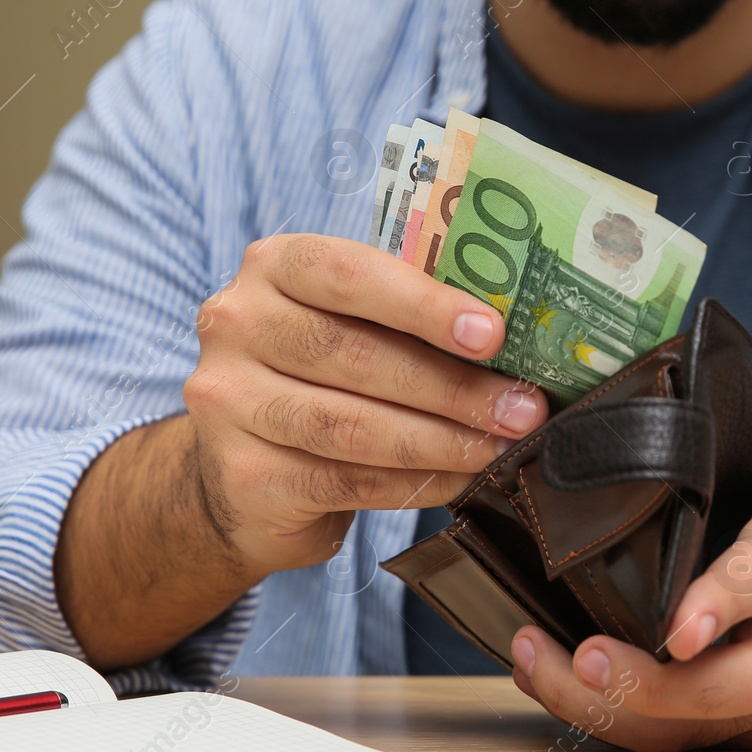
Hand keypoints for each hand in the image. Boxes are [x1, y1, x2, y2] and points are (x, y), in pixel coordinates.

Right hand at [183, 233, 548, 575]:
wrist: (241, 475)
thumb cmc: (321, 380)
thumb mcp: (350, 325)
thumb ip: (409, 315)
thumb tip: (516, 335)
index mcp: (274, 267)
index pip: (349, 273)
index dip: (424, 305)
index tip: (493, 333)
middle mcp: (237, 325)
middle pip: (357, 355)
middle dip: (452, 386)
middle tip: (522, 408)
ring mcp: (229, 403)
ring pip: (352, 426)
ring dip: (442, 441)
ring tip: (500, 448)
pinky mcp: (244, 476)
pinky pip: (346, 481)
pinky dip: (414, 484)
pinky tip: (460, 481)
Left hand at [509, 379, 751, 751]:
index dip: (723, 604)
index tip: (676, 626)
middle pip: (735, 681)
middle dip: (653, 683)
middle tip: (584, 656)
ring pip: (704, 723)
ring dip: (618, 707)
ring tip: (542, 665)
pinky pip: (694, 737)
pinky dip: (625, 724)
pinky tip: (566, 685)